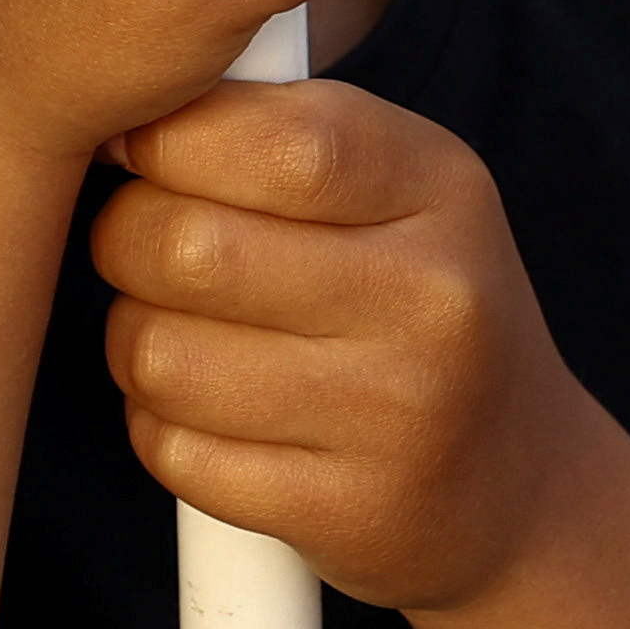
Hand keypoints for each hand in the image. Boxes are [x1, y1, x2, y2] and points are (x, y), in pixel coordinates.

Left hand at [98, 79, 604, 612]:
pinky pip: (172, 451)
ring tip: (193, 340)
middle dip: (125, 243)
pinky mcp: (352, 512)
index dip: (163, 140)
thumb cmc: (407, 300)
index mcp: (439, 188)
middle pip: (182, 245)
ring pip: (156, 354)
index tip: (133, 151)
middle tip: (152, 254)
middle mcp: (436, 300)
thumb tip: (111, 115)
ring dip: (138, 344)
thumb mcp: (386, 183)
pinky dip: (166, 432)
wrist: (518, 488)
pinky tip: (222, 420)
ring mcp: (400, 415)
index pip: (272, 139)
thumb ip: (264, 126)